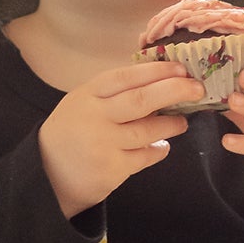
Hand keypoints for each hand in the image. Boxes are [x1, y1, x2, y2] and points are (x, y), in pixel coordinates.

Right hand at [38, 61, 204, 218]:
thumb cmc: (71, 131)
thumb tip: (158, 79)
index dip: (157, 71)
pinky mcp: (112, 169)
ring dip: (172, 124)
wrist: (46, 175)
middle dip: (175, 91)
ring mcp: (104, 144)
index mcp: (88, 95)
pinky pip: (145, 156)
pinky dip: (158, 149)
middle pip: (143, 100)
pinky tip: (163, 145)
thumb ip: (112, 93)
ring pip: (148, 130)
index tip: (181, 68)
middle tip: (197, 88)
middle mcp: (96, 117)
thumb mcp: (82, 102)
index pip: (128, 76)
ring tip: (182, 122)